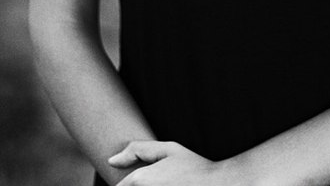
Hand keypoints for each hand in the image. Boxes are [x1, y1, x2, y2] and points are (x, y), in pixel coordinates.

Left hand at [109, 140, 246, 184]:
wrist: (215, 185)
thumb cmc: (192, 167)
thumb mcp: (169, 149)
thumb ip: (138, 150)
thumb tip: (112, 160)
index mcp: (140, 180)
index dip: (126, 183)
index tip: (145, 178)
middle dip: (134, 185)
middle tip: (158, 179)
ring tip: (164, 181)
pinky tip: (169, 185)